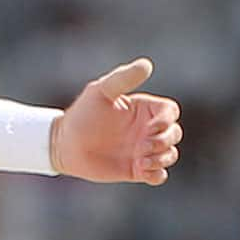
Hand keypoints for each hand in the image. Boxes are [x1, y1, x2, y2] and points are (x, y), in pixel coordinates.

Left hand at [49, 58, 181, 185]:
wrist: (65, 144)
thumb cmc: (82, 114)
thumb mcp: (101, 92)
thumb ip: (123, 79)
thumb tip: (147, 64)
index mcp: (142, 109)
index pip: (170, 111)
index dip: (168, 119)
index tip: (151, 126)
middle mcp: (146, 129)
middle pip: (175, 133)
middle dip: (165, 140)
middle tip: (142, 146)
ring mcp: (142, 150)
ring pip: (170, 154)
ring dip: (162, 158)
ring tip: (141, 161)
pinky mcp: (136, 169)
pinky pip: (159, 175)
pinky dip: (157, 174)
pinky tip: (141, 170)